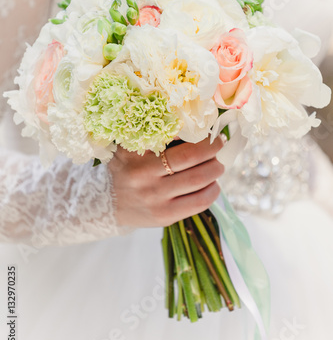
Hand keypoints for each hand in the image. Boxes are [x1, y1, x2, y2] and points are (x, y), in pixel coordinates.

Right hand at [108, 136, 223, 227]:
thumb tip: (189, 123)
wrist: (109, 203)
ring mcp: (156, 199)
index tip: (208, 130)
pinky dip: (213, 190)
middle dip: (212, 149)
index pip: (174, 139)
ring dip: (216, 169)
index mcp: (137, 156)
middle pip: (192, 159)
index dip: (198, 135)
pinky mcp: (166, 216)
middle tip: (218, 143)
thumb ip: (152, 134)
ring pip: (199, 180)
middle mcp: (146, 178)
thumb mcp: (129, 147)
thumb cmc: (125, 168)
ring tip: (217, 164)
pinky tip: (213, 184)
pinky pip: (199, 202)